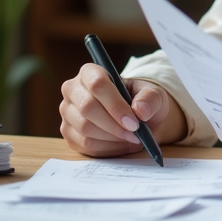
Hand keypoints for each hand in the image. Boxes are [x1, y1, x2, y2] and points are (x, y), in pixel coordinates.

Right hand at [59, 63, 187, 156]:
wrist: (137, 117)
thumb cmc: (142, 100)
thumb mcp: (153, 94)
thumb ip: (150, 98)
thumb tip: (140, 110)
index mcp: (90, 72)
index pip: (97, 84)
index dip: (115, 105)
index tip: (134, 122)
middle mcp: (73, 90)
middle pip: (88, 108)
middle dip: (115, 125)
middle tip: (135, 134)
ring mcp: (68, 113)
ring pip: (85, 129)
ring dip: (112, 138)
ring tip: (132, 138)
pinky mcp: (69, 133)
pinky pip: (84, 145)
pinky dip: (107, 149)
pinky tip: (121, 144)